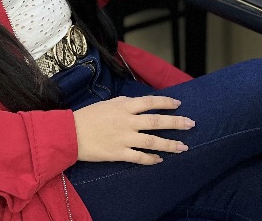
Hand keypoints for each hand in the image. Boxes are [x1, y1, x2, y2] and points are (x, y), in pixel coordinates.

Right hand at [72, 95, 194, 163]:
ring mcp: (124, 138)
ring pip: (152, 141)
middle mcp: (127, 121)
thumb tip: (142, 104)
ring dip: (169, 144)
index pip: (150, 102)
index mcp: (124, 107)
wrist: (70, 134)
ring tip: (183, 147)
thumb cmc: (88, 116)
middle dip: (176, 123)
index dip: (166, 102)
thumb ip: (125, 104)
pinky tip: (160, 159)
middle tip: (191, 124)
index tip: (178, 104)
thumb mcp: (108, 104)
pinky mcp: (118, 153)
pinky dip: (151, 159)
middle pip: (156, 121)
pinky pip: (139, 157)